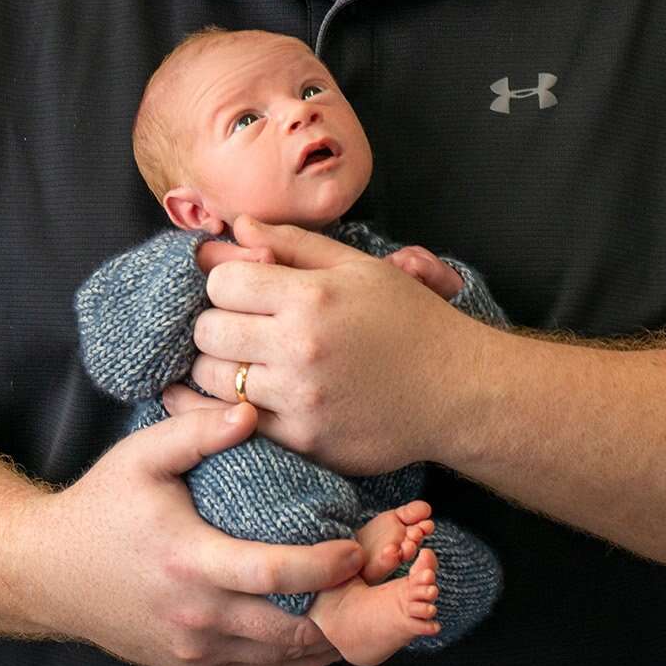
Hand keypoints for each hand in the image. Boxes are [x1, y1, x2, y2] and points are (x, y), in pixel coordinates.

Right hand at [34, 401, 360, 665]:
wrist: (46, 573)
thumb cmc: (100, 508)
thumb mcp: (141, 456)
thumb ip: (198, 432)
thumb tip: (251, 411)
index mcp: (189, 561)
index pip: (274, 574)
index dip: (325, 566)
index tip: (357, 549)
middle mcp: (196, 616)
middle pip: (291, 627)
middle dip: (344, 608)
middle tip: (381, 581)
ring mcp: (195, 651)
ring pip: (283, 658)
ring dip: (329, 634)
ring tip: (366, 604)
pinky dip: (300, 656)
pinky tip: (326, 629)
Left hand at [178, 215, 483, 475]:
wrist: (457, 390)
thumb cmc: (410, 321)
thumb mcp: (359, 268)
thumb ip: (294, 245)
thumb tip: (239, 226)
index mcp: (312, 297)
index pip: (222, 282)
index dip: (227, 281)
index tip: (244, 290)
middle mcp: (300, 347)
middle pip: (208, 331)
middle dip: (216, 324)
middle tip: (240, 327)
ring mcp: (299, 398)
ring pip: (214, 379)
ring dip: (221, 367)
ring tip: (248, 361)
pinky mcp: (304, 439)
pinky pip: (238, 421)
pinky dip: (234, 407)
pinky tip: (255, 395)